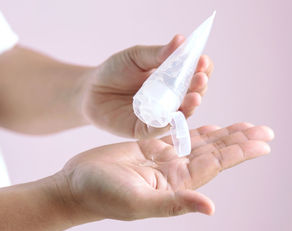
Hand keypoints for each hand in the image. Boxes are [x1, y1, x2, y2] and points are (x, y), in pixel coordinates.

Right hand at [59, 123, 273, 222]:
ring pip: (200, 142)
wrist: (76, 186)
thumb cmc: (101, 196)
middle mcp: (174, 172)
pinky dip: (197, 129)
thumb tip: (210, 208)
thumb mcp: (138, 202)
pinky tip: (212, 126)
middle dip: (240, 141)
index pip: (216, 165)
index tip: (264, 142)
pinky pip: (179, 135)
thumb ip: (174, 204)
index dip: (240, 152)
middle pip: (215, 152)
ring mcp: (162, 159)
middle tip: (265, 130)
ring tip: (245, 126)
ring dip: (224, 134)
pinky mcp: (149, 147)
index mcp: (176, 184)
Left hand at [82, 35, 213, 138]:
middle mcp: (171, 99)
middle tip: (200, 78)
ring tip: (194, 96)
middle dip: (199, 86)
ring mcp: (160, 115)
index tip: (202, 60)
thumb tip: (180, 40)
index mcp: (172, 79)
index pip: (193, 73)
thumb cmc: (114, 71)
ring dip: (190, 106)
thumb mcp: (136, 57)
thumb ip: (157, 53)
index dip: (201, 68)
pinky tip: (176, 114)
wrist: (90, 90)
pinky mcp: (145, 130)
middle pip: (192, 94)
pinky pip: (160, 128)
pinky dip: (169, 122)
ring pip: (180, 113)